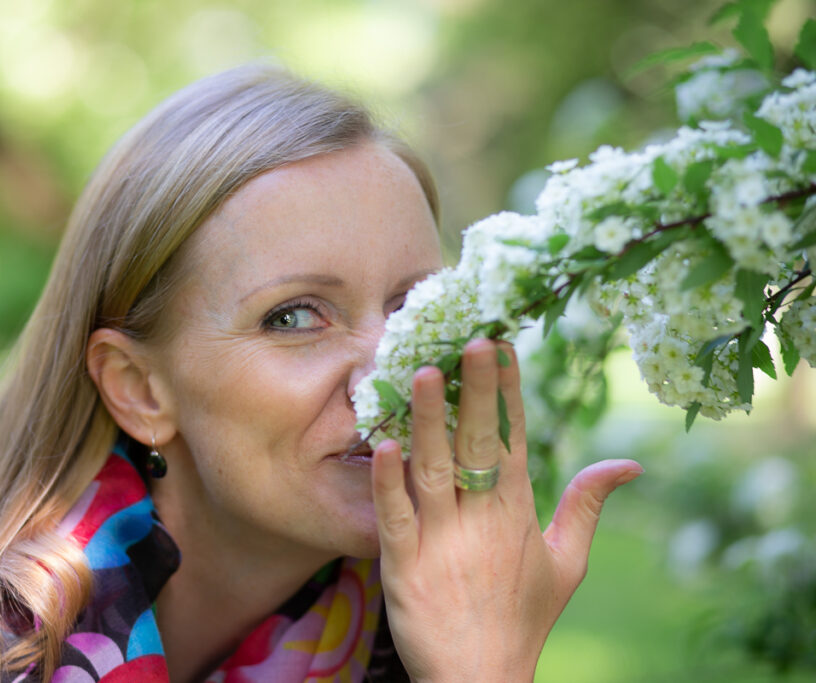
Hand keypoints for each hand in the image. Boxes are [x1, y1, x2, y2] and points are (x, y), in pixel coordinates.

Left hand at [371, 339, 641, 682]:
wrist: (481, 679)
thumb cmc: (522, 617)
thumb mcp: (566, 562)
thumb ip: (587, 506)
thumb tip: (630, 464)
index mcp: (517, 512)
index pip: (513, 440)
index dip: (507, 393)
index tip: (501, 346)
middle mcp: (480, 519)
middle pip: (477, 445)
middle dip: (476, 392)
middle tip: (471, 341)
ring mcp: (440, 541)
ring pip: (433, 471)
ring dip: (429, 423)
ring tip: (425, 373)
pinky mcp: (403, 566)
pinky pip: (394, 517)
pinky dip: (388, 482)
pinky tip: (383, 445)